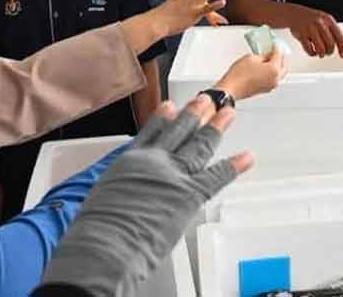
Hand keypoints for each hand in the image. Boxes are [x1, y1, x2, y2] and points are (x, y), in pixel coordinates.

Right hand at [36, 96, 249, 295]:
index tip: (171, 106)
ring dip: (216, 128)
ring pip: (200, 146)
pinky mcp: (190, 194)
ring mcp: (174, 175)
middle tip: (206, 100)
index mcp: (130, 160)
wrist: (105, 244)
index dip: (163, 118)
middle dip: (195, 114)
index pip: (151, 132)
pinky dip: (233, 166)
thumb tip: (126, 191)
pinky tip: (245, 157)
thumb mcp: (103, 195)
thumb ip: (122, 185)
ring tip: (227, 113)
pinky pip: (216, 176)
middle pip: (179, 132)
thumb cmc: (97, 228)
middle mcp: (154, 161)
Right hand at [216, 49, 287, 101]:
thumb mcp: (251, 58)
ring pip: (279, 74)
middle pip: (283, 66)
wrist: (231, 89)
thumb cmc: (239, 75)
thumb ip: (262, 55)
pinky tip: (264, 68)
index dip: (276, 47)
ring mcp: (271, 85)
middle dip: (279, 58)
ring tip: (267, 59)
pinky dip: (271, 73)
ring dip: (276, 66)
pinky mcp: (266, 89)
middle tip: (273, 51)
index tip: (274, 44)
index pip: (279, 54)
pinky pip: (273, 79)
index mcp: (274, 69)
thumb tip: (266, 55)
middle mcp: (275, 78)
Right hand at [286, 5, 342, 57]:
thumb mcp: (326, 22)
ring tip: (321, 53)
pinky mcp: (301, 34)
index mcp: (328, 19)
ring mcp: (310, 28)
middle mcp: (319, 23)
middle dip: (330, 51)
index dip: (342, 47)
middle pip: (330, 44)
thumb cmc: (312, 19)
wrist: (294, 14)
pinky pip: (309, 49)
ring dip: (322, 53)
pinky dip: (312, 53)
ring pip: (320, 48)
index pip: (339, 36)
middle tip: (328, 52)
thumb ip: (337, 33)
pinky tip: (313, 51)